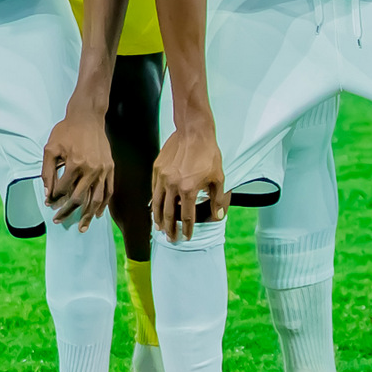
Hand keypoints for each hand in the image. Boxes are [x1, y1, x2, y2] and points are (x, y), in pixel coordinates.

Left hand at [41, 106, 116, 225]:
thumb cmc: (66, 131)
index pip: (63, 189)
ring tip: (81, 227)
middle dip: (67, 212)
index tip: (49, 204)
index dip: (54, 199)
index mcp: (75, 164)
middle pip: (78, 198)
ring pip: (96, 199)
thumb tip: (48, 193)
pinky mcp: (111, 168)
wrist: (88, 117)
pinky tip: (97, 214)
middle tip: (58, 220)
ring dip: (87, 215)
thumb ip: (47, 172)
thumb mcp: (51, 148)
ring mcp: (103, 170)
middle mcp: (91, 169)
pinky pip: (108, 191)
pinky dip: (103, 204)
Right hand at [149, 118, 224, 242]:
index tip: (187, 237)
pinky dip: (154, 202)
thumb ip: (218, 199)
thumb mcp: (218, 177)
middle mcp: (172, 186)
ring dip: (157, 219)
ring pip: (157, 204)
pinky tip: (155, 207)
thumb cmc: (208, 153)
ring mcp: (162, 178)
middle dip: (170, 229)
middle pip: (169, 214)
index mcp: (188, 190)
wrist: (193, 132)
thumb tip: (218, 216)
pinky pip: (153, 190)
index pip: (187, 217)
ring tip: (158, 228)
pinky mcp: (156, 169)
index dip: (187, 230)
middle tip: (171, 239)